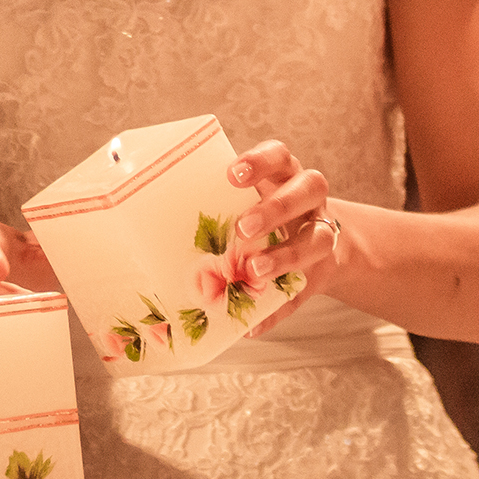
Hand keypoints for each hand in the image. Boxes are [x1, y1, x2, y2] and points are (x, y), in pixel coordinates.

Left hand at [227, 139, 338, 335]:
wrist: (316, 245)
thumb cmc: (262, 215)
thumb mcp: (245, 203)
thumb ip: (215, 211)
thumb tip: (154, 240)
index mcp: (285, 174)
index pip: (279, 154)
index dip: (260, 161)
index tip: (233, 174)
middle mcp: (309, 197)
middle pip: (308, 189)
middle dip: (275, 208)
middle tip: (242, 227)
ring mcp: (322, 231)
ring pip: (318, 236)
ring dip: (285, 255)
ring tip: (254, 269)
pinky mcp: (323, 270)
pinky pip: (307, 289)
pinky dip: (281, 306)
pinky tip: (256, 323)